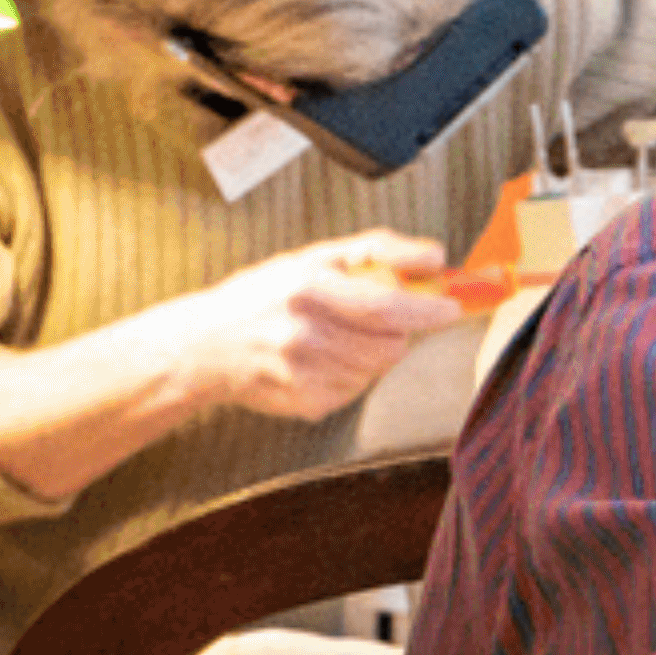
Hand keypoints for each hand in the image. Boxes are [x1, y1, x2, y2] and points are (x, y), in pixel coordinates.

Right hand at [176, 233, 465, 421]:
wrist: (203, 346)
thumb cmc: (263, 294)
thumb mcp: (313, 257)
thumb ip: (378, 252)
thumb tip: (437, 257)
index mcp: (306, 288)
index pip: (385, 306)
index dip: (427, 310)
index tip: (452, 307)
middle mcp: (303, 333)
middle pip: (391, 344)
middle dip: (396, 330)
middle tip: (369, 319)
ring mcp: (304, 373)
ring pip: (379, 367)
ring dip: (373, 352)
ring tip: (334, 337)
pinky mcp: (306, 402)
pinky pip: (358, 389)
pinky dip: (351, 375)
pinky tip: (318, 361)